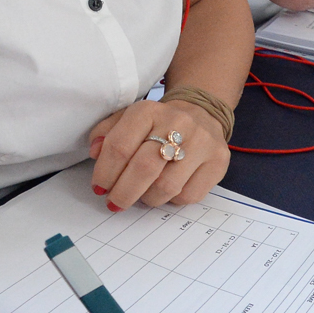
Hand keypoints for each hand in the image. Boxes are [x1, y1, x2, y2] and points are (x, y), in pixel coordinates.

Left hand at [89, 99, 228, 210]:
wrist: (202, 114)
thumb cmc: (157, 124)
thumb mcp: (128, 119)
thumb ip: (107, 134)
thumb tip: (95, 153)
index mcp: (149, 110)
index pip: (120, 146)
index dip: (105, 172)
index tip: (99, 187)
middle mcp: (178, 123)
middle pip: (144, 169)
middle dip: (123, 192)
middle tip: (115, 202)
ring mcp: (201, 142)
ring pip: (166, 187)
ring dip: (147, 198)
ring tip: (142, 194)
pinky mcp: (218, 162)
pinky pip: (188, 196)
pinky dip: (172, 200)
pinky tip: (166, 190)